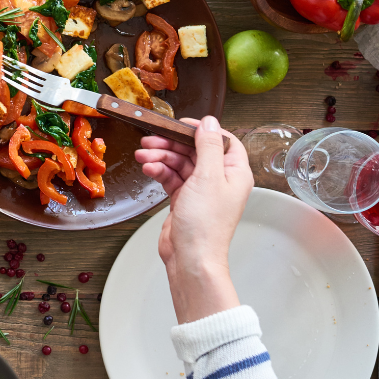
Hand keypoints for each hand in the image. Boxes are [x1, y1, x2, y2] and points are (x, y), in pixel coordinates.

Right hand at [134, 115, 249, 323]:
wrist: (191, 257)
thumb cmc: (205, 224)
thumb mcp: (208, 177)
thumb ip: (208, 146)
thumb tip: (210, 122)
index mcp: (234, 172)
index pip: (222, 140)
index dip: (201, 130)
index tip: (180, 124)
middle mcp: (220, 179)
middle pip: (195, 150)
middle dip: (172, 144)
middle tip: (151, 140)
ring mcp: (201, 190)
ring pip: (180, 163)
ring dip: (161, 157)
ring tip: (143, 156)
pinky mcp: (185, 199)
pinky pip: (171, 177)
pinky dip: (160, 171)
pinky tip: (149, 170)